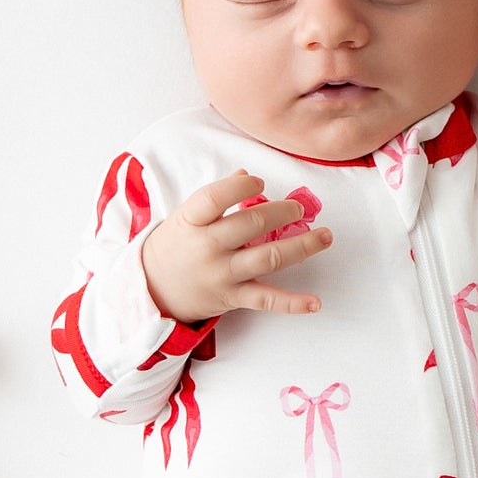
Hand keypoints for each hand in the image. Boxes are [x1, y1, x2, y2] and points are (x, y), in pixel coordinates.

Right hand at [141, 171, 333, 322]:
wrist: (153, 290)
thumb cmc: (176, 245)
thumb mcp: (186, 216)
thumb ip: (216, 197)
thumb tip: (246, 174)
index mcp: (191, 221)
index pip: (215, 197)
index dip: (240, 186)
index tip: (258, 182)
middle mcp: (207, 247)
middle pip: (251, 225)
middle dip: (282, 213)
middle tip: (299, 209)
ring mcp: (222, 274)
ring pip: (268, 258)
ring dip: (302, 246)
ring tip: (325, 236)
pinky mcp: (233, 298)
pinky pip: (267, 300)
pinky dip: (293, 303)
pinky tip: (316, 303)